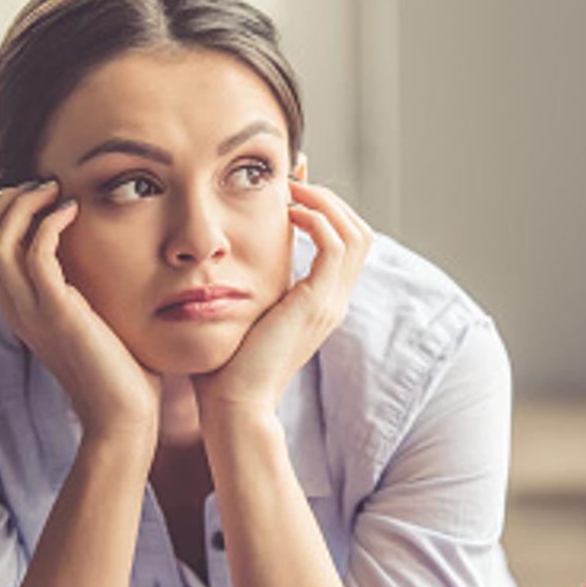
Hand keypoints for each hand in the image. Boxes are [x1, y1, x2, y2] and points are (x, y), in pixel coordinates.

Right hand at [0, 181, 160, 439]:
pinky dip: (48, 222)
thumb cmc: (119, 371)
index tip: (30, 192)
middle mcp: (16, 309)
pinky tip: (74, 212)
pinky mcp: (57, 313)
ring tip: (55, 190)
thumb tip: (84, 259)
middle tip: (42, 185)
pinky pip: (35, 254)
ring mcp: (32, 312)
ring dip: (23, 205)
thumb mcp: (89, 319)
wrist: (124, 417)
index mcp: (18, 309)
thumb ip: (77, 289)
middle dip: (4, 203)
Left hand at [193, 179, 371, 416]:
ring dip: (325, 203)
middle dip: (330, 199)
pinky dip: (316, 219)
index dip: (324, 209)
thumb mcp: (241, 312)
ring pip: (356, 233)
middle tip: (293, 181)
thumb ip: (247, 283)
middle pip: (360, 233)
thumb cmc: (225, 366)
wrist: (234, 405)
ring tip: (292, 190)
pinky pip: (335, 245)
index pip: (343, 244)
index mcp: (321, 305)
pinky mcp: (318, 303)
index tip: (291, 185)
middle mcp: (334, 302)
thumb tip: (225, 254)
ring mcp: (331, 304)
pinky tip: (286, 212)